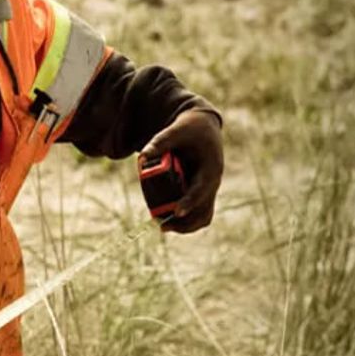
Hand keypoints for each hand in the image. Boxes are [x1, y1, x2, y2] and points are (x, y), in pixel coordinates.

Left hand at [140, 109, 223, 232]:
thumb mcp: (176, 130)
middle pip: (204, 211)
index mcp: (210, 168)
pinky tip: (167, 221)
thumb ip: (159, 142)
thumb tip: (142, 157)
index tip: (176, 212)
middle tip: (163, 226)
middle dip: (185, 222)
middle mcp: (212, 182)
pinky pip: (198, 214)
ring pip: (203, 217)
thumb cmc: (190, 129)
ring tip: (163, 227)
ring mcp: (208, 190)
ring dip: (186, 226)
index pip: (201, 189)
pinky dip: (185, 221)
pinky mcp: (201, 193)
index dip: (189, 201)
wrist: (204, 128)